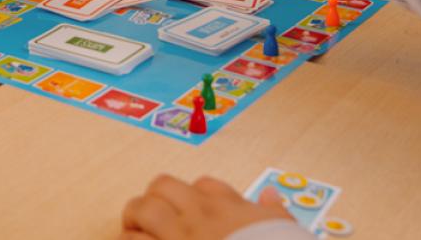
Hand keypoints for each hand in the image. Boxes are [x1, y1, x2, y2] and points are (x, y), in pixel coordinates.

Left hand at [121, 175, 293, 239]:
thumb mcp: (286, 230)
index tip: (190, 211)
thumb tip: (270, 196)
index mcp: (230, 209)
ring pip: (142, 209)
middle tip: (150, 218)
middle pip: (163, 186)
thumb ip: (276, 213)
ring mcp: (178, 236)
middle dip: (153, 199)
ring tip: (134, 232)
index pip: (204, 186)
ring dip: (134, 221)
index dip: (193, 197)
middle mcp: (201, 217)